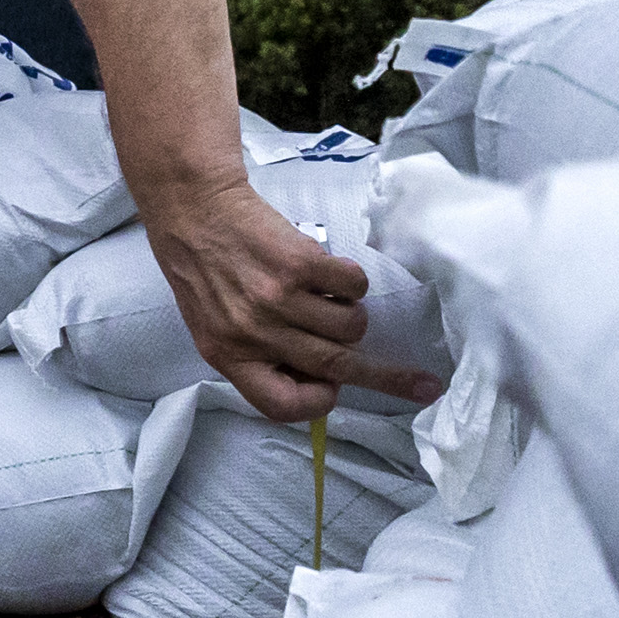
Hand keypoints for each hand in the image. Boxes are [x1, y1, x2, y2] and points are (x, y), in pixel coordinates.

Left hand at [138, 176, 450, 423]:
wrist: (194, 211)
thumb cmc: (205, 272)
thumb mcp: (214, 327)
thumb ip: (255, 357)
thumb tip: (321, 382)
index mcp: (228, 356)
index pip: (281, 406)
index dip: (316, 402)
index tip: (334, 389)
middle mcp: (253, 333)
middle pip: (336, 368)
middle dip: (389, 378)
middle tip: (424, 386)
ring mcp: (277, 299)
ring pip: (352, 327)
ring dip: (352, 314)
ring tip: (326, 295)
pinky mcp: (298, 263)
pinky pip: (355, 285)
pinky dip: (352, 280)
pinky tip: (326, 271)